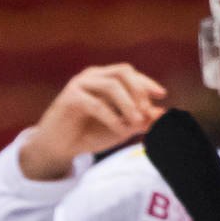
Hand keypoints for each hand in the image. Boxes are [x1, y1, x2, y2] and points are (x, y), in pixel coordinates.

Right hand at [20, 64, 166, 179]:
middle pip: (122, 72)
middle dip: (139, 90)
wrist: (57, 148)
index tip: (162, 95)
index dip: (147, 83)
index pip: (129, 73)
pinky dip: (112, 117)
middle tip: (146, 111)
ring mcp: (79, 85)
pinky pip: (97, 104)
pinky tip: (120, 129)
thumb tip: (161, 114)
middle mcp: (91, 76)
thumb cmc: (87, 135)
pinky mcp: (70, 98)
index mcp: (103, 78)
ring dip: (128, 104)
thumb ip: (138, 120)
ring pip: (112, 85)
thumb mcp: (119, 128)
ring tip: (136, 122)